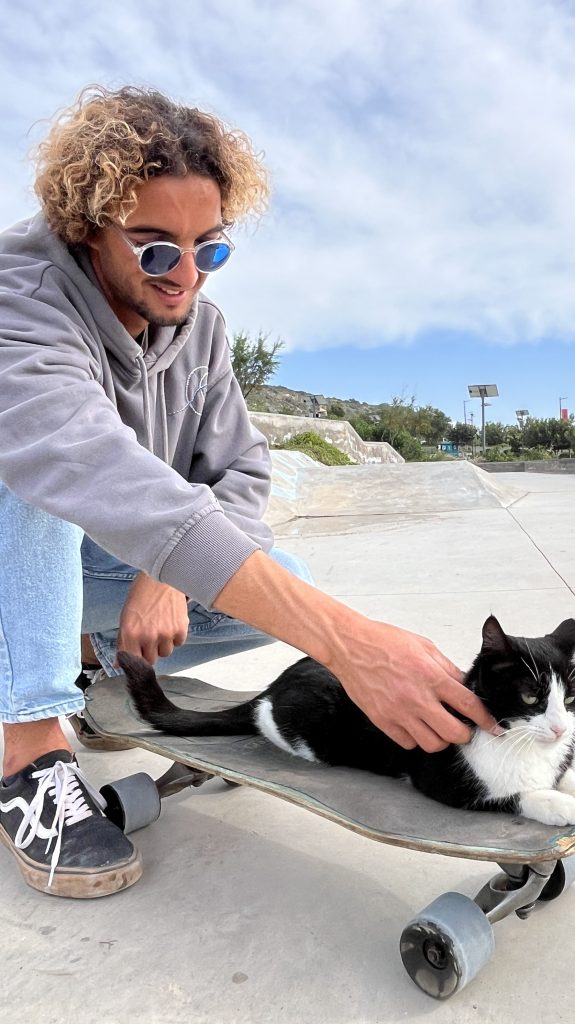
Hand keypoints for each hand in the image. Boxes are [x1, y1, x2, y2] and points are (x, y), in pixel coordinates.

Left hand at [117, 573, 188, 663]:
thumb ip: (122, 642)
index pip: (133, 661)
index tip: (138, 650)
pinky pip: (178, 643)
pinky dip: (175, 636)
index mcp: (130, 633)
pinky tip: (171, 622)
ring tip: (161, 626)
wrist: (162, 577)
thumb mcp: (125, 617)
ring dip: (163, 644)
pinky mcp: (180, 629)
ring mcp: (165, 634)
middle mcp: (147, 636)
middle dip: (150, 650)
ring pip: (165, 653)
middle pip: (151, 660)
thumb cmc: (141, 595)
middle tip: (150, 635)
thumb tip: (117, 664)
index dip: (136, 656)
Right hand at [332, 620, 501, 752]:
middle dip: (465, 734)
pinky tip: (415, 725)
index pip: (468, 705)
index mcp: (431, 676)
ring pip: (432, 744)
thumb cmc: (383, 641)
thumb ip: (446, 668)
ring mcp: (398, 713)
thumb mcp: (423, 646)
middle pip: (454, 733)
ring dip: (440, 738)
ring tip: (438, 727)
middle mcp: (417, 698)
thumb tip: (463, 685)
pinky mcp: (382, 721)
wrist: (349, 646)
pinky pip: (408, 743)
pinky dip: (416, 739)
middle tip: (464, 728)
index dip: (485, 720)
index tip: (493, 727)